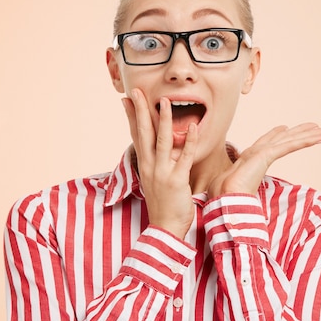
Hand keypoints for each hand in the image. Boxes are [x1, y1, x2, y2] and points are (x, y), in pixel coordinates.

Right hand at [122, 88, 197, 238]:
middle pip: (144, 133)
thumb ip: (156, 161)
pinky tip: (193, 127)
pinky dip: (190, 141)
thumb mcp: (154, 179)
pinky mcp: (177, 180)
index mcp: (145, 164)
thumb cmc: (164, 203)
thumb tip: (155, 147)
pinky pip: (185, 157)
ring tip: (165, 101)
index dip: (131, 116)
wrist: (165, 228)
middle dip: (140, 111)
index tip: (127, 99)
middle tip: (136, 91)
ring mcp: (162, 173)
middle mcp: (150, 166)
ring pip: (163, 141)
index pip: (136, 135)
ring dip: (164, 119)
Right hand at [207, 123, 320, 198]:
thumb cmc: (229, 197)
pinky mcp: (266, 154)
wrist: (226, 197)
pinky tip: (318, 137)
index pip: (267, 143)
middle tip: (312, 126)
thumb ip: (243, 190)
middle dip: (297, 131)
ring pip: (289, 139)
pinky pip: (291, 146)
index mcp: (248, 159)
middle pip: (281, 137)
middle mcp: (255, 151)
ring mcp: (260, 152)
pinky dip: (306, 141)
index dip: (277, 134)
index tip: (285, 129)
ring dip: (307, 134)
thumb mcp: (239, 190)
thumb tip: (246, 200)